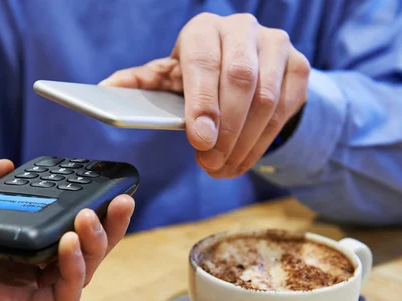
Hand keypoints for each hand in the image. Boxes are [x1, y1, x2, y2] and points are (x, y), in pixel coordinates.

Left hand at [101, 13, 309, 177]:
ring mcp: (275, 46)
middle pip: (241, 80)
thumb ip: (139, 83)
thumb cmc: (198, 75)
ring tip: (223, 168)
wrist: (246, 67)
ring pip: (267, 99)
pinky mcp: (298, 66)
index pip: (204, 61)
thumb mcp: (168, 77)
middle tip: (210, 164)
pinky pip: (286, 108)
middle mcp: (242, 30)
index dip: (203, 102)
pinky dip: (265, 141)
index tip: (200, 140)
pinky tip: (243, 159)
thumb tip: (102, 90)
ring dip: (245, 142)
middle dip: (226, 130)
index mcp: (203, 30)